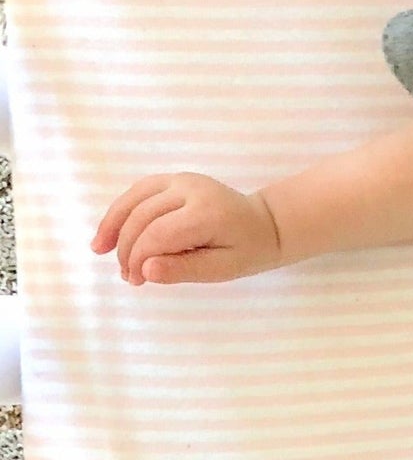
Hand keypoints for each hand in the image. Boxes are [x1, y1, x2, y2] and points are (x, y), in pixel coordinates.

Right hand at [92, 173, 282, 284]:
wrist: (264, 224)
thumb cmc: (246, 250)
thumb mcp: (223, 269)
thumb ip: (185, 269)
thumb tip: (147, 271)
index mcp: (207, 212)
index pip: (159, 234)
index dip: (140, 258)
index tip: (136, 280)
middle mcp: (191, 189)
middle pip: (143, 217)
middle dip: (128, 248)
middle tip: (128, 277)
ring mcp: (181, 179)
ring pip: (135, 199)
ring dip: (114, 225)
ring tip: (101, 251)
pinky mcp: (173, 178)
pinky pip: (138, 191)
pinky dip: (121, 210)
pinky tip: (110, 232)